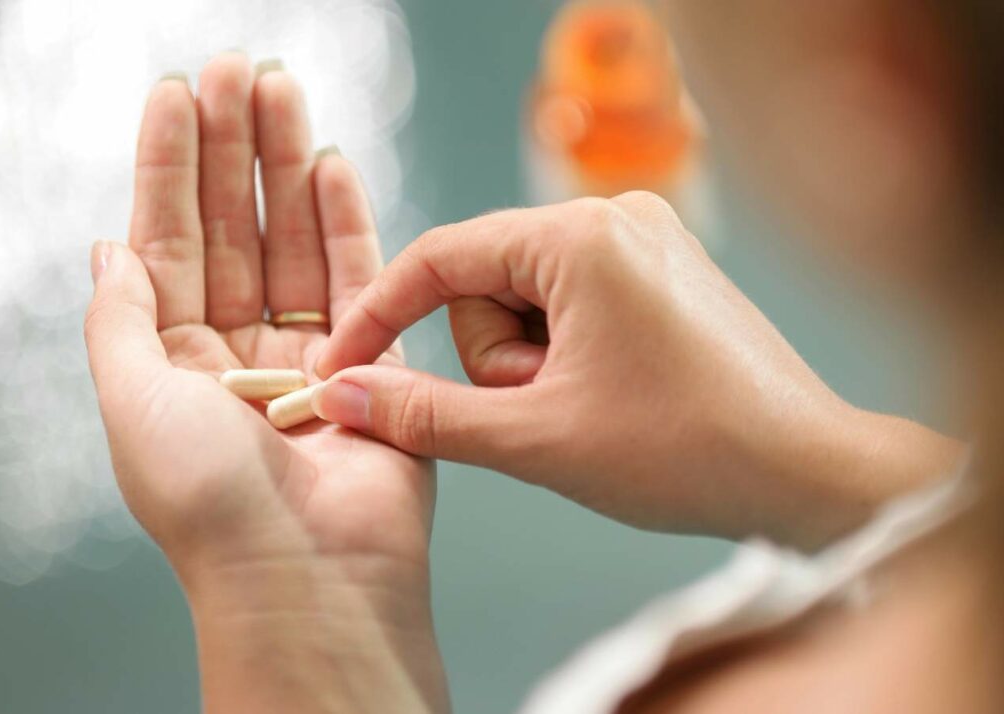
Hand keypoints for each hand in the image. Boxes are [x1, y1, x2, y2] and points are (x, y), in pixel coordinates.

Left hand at [84, 54, 445, 712]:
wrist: (310, 576)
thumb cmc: (211, 505)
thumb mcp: (132, 402)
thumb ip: (120, 318)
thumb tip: (107, 246)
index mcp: (173, 361)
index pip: (168, 241)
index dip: (171, 166)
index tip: (178, 94)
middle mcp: (238, 351)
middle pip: (235, 228)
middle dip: (234, 148)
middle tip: (239, 70)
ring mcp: (307, 353)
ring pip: (294, 240)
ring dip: (288, 165)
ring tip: (283, 91)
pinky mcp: (371, 361)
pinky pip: (357, 277)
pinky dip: (346, 220)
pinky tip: (334, 164)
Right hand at [314, 192, 960, 547]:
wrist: (808, 472)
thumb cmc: (686, 451)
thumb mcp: (536, 439)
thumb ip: (425, 415)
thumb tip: (340, 396)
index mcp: (581, 236)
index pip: (440, 258)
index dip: (379, 316)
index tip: (339, 369)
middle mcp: (615, 215)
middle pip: (486, 282)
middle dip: (496, 360)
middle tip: (544, 413)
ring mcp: (646, 238)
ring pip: (528, 298)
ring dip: (531, 364)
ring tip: (585, 410)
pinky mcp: (663, 269)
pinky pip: (572, 302)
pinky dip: (564, 353)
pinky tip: (607, 395)